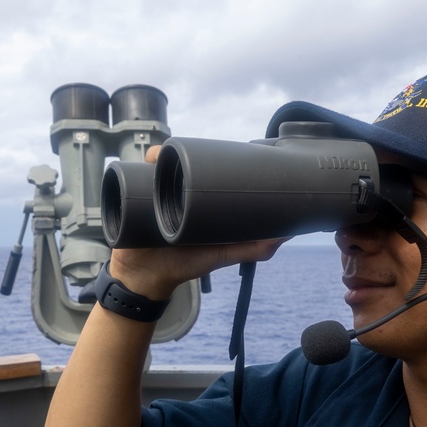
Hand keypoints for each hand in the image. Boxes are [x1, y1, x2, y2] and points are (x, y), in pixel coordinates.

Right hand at [107, 146, 287, 299]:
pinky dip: (148, 161)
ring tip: (171, 158)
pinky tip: (154, 158)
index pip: (210, 170)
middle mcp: (180, 192)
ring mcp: (158, 192)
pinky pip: (140, 171)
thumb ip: (254, 248)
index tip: (230, 149)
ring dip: (167, 154)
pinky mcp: (139, 195)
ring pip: (163, 163)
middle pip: (184, 161)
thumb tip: (286, 232)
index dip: (219, 157)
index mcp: (201, 200)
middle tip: (192, 154)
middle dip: (187, 152)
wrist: (145, 277)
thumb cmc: (186, 265)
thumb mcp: (224, 254)